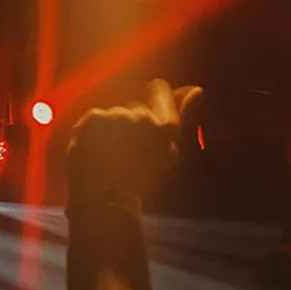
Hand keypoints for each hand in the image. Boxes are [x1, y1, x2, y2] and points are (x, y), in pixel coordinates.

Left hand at [67, 80, 202, 215]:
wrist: (105, 200)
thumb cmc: (139, 183)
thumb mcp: (168, 153)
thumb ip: (183, 116)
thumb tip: (197, 90)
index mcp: (166, 128)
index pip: (159, 89)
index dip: (153, 99)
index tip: (146, 118)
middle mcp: (143, 117)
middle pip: (134, 106)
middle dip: (131, 123)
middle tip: (127, 154)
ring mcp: (116, 115)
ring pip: (114, 114)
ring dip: (112, 129)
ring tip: (110, 157)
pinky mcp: (94, 117)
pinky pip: (95, 118)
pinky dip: (93, 132)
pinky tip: (95, 152)